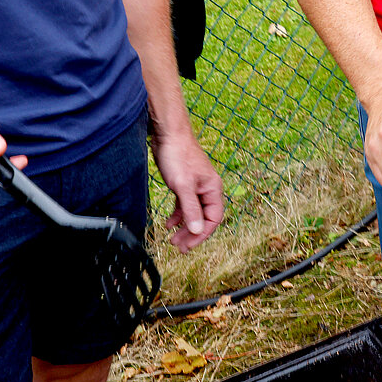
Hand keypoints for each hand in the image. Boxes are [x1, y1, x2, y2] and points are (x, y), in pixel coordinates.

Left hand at [152, 119, 224, 250]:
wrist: (168, 134)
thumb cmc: (178, 155)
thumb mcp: (183, 186)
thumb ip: (190, 209)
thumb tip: (198, 231)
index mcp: (213, 189)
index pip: (213, 219)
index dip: (202, 234)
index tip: (188, 245)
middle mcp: (207, 189)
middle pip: (203, 218)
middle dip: (192, 233)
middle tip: (179, 247)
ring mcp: (196, 186)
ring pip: (193, 213)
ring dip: (184, 227)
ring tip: (173, 239)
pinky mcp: (185, 183)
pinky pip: (184, 205)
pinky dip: (177, 215)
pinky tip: (169, 223)